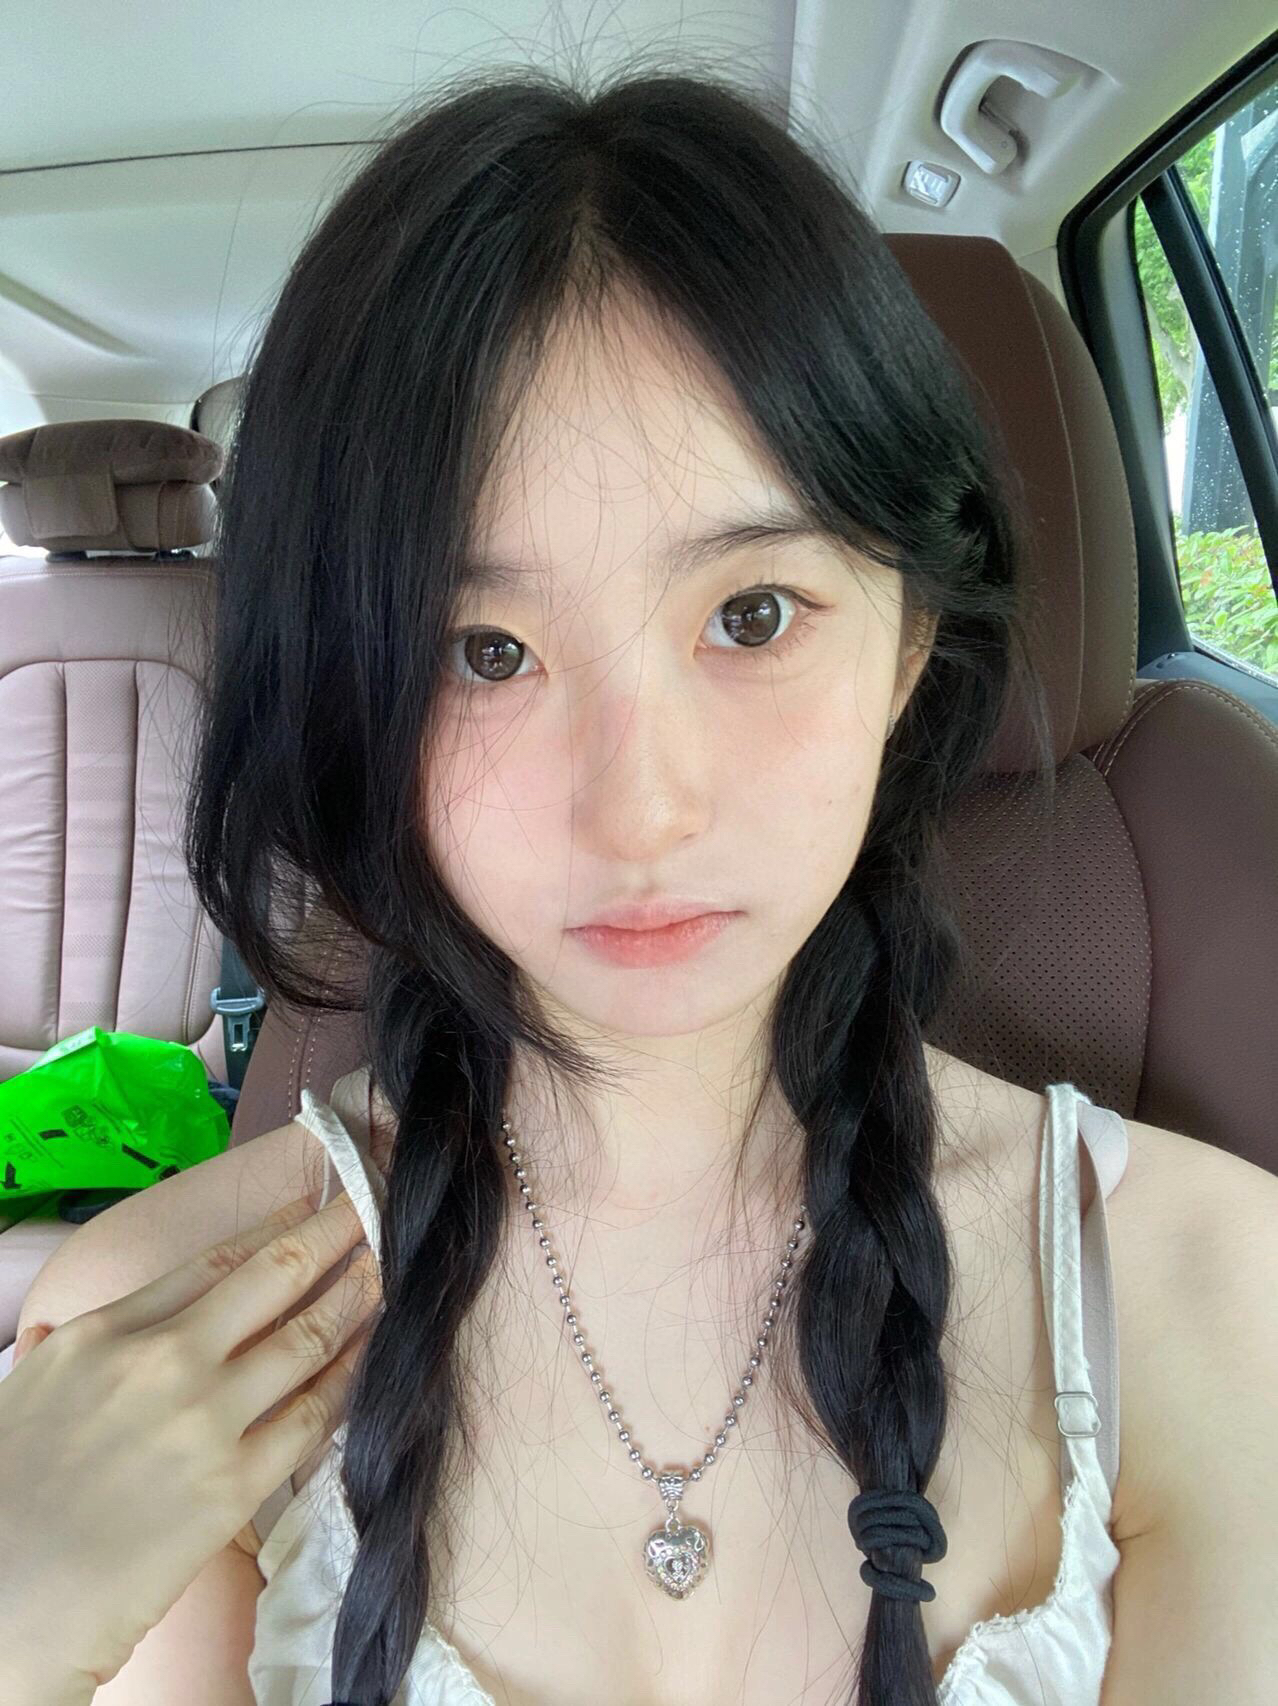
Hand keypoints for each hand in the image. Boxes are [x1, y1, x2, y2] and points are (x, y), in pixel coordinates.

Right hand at [1, 1187, 379, 1700]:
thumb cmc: (1, 1503)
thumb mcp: (19, 1398)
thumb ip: (54, 1354)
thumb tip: (51, 1329)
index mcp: (106, 1332)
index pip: (212, 1260)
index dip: (272, 1226)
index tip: (307, 1206)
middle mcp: (162, 1359)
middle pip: (274, 1277)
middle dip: (332, 1235)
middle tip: (371, 1209)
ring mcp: (203, 1418)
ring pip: (307, 1337)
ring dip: (355, 1298)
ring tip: (384, 1274)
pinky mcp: (233, 1484)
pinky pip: (313, 1416)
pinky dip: (350, 1378)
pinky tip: (371, 1357)